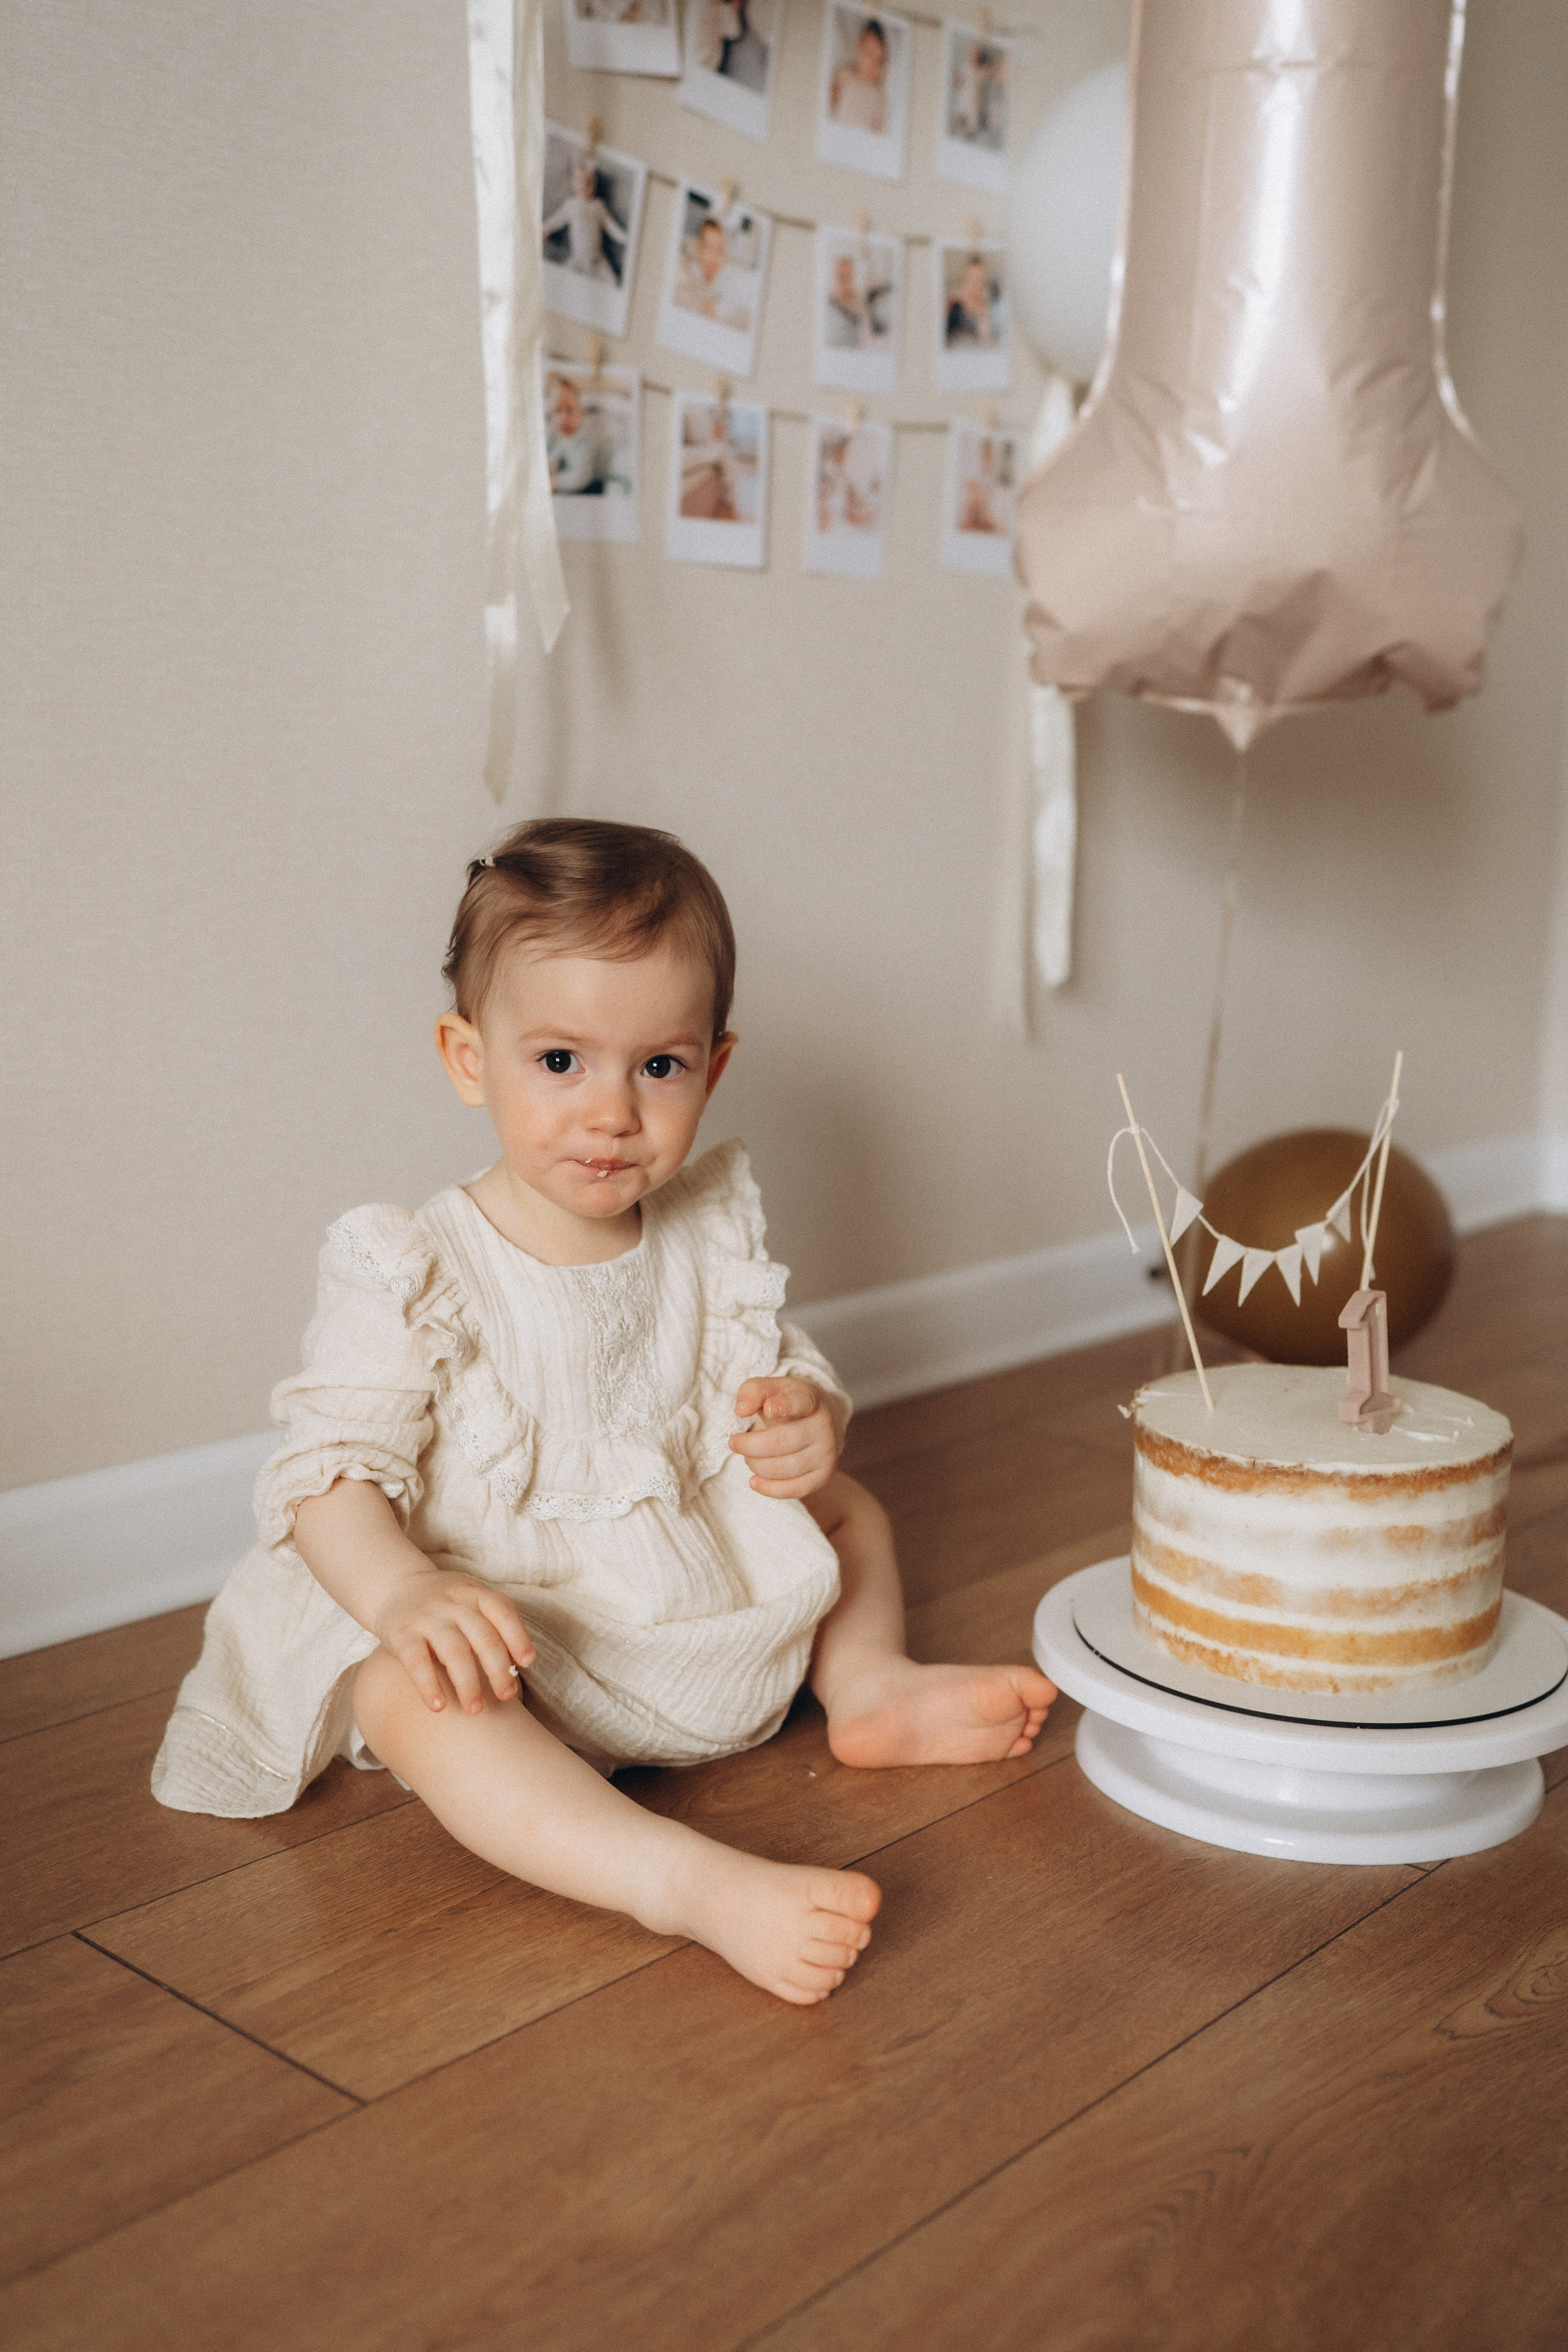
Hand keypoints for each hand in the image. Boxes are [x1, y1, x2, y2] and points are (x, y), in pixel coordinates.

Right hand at [373, 1567, 534, 1716]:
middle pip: (482, 1636)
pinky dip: (428, 1685)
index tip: (527, 1663)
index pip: (502, 1611)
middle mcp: (452, 1602)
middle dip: (497, 1668)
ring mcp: (426, 1617)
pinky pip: (416, 1662)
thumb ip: (494, 1625)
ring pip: (453, 1651)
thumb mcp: (471, 1601)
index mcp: (475, 1593)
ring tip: (475, 1710)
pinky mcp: (401, 1634)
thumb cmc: (448, 1606)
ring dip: (468, 1683)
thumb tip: (520, 1664)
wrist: (396, 1586)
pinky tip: (438, 1707)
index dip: (517, 1637)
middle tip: (507, 1696)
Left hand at [730, 1376, 840, 1498]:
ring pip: (785, 1468)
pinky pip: (794, 1489)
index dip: (784, 1405)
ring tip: (748, 1458)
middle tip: (733, 1442)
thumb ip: (752, 1391)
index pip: (800, 1401)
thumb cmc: (786, 1404)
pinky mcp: (823, 1476)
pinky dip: (769, 1488)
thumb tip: (741, 1409)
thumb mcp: (771, 1389)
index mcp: (810, 1399)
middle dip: (750, 1445)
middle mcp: (823, 1427)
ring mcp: (826, 1453)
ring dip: (757, 1465)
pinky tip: (754, 1481)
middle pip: (782, 1441)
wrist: (816, 1424)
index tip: (768, 1409)